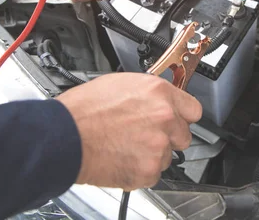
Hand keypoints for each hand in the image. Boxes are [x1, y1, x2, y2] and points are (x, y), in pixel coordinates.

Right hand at [56, 73, 201, 189]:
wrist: (64, 136)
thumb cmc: (84, 110)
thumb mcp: (121, 84)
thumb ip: (149, 94)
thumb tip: (157, 100)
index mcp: (159, 93)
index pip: (193, 109)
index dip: (182, 116)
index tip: (177, 119)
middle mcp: (164, 118)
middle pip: (184, 135)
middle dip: (168, 137)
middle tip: (145, 135)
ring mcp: (158, 145)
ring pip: (168, 156)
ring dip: (152, 154)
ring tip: (127, 145)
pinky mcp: (148, 170)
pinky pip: (153, 174)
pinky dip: (140, 170)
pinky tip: (122, 158)